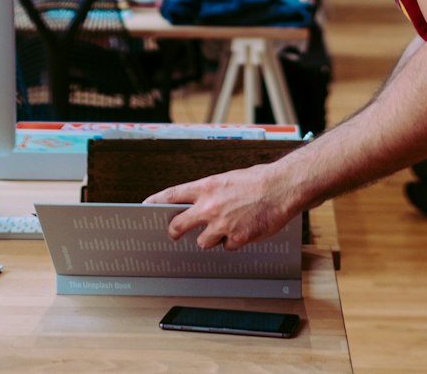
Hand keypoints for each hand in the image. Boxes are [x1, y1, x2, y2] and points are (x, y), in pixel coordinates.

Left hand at [143, 162, 296, 249]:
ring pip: (202, 242)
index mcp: (207, 186)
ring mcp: (221, 224)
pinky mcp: (235, 238)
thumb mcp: (228, 179)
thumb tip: (200, 203)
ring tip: (227, 227)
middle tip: (174, 233)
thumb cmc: (258, 180)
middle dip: (174, 231)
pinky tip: (244, 229)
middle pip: (178, 225)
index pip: (173, 194)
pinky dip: (233, 242)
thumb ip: (212, 192)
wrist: (281, 188)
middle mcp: (210, 206)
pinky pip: (226, 246)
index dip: (156, 201)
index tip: (145, 206)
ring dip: (211, 238)